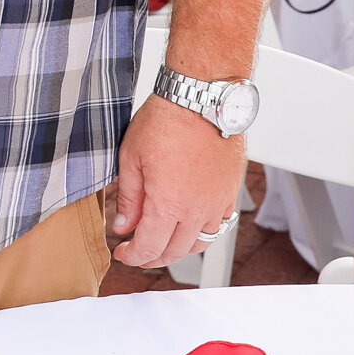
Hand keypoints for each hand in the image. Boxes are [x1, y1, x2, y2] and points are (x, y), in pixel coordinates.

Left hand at [112, 95, 246, 271]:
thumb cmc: (166, 120)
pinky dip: (202, 232)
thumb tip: (123, 225)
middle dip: (152, 257)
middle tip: (137, 249)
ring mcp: (217, 202)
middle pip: (175, 252)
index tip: (122, 252)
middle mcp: (196, 209)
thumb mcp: (131, 157)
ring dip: (178, 249)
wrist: (201, 97)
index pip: (149, 248)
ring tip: (162, 240)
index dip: (132, 256)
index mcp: (168, 204)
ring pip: (200, 243)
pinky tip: (189, 223)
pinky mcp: (230, 191)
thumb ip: (128, 198)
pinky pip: (219, 225)